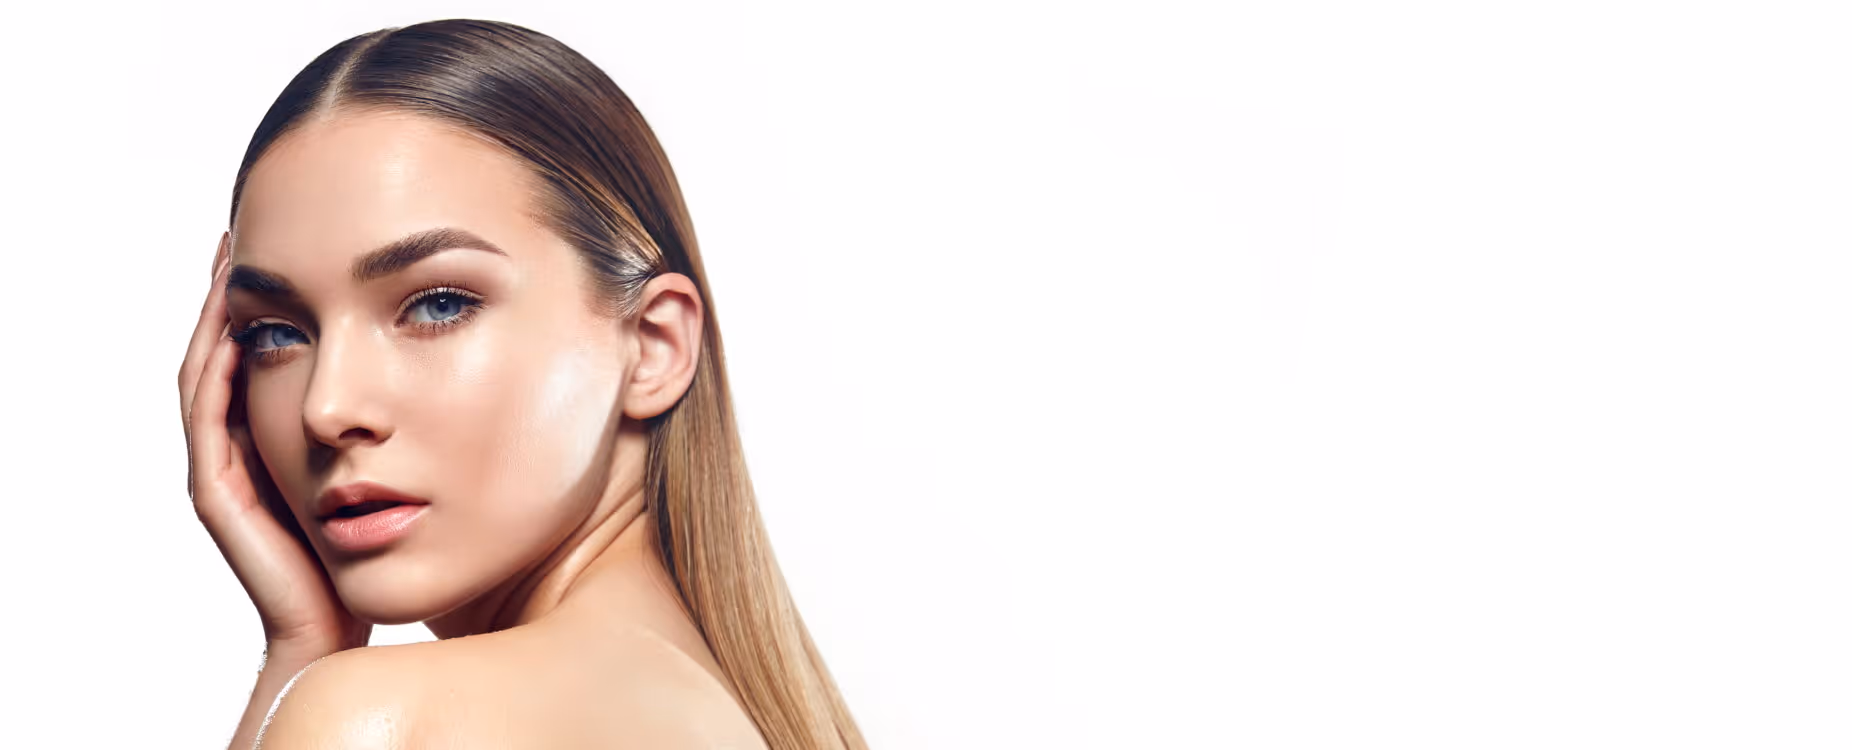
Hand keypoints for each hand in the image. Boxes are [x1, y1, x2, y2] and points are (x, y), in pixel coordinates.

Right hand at [179, 231, 371, 653]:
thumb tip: (432, 342)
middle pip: (223, 352)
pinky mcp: (222, 495)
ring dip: (214, 318)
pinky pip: (208, 420)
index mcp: (274, 435)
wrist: (345, 618)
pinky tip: (237, 331)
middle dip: (229, 293)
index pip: (259, 350)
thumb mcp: (389, 461)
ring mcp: (225, 470)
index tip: (281, 239)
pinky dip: (217, 372)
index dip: (263, 298)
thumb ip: (391, 414)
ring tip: (228, 261)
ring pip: (206, 377)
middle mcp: (239, 448)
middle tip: (239, 228)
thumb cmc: (379, 546)